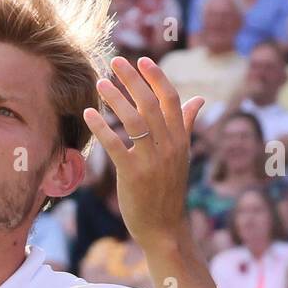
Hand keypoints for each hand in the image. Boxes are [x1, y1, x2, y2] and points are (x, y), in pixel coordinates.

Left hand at [83, 56, 203, 254]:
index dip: (156, 77)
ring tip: (100, 83)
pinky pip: (116, 144)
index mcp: (180, 138)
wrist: (164, 227)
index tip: (142, 60)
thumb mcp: (181, 155)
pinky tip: (89, 113)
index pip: (171, 99)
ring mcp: (152, 160)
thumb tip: (199, 100)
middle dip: (133, 79)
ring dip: (116, 98)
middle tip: (115, 61)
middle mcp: (169, 145)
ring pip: (135, 119)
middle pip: (151, 103)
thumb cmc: (168, 189)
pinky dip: (101, 127)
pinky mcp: (133, 174)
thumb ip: (186, 125)